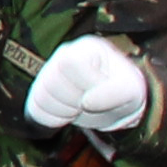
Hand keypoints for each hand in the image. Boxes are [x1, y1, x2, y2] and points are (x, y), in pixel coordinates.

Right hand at [26, 35, 149, 131]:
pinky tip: (68, 113)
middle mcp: (63, 55)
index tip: (100, 91)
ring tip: (81, 107)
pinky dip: (53, 119)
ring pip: (41, 96)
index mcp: (87, 48)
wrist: (114, 104)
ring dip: (65, 111)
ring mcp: (48, 73)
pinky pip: (35, 110)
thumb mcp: (131, 91)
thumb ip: (115, 92)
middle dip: (75, 101)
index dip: (85, 84)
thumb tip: (86, 102)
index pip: (70, 63)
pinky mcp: (39, 92)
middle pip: (52, 82)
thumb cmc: (123, 92)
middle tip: (91, 103)